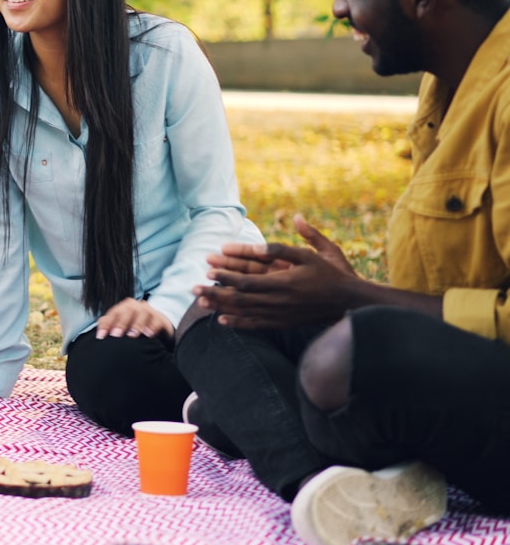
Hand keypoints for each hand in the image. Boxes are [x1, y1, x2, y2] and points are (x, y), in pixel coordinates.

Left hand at [95, 297, 173, 339]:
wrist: (157, 326)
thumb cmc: (135, 326)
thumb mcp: (122, 326)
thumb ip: (110, 326)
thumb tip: (99, 334)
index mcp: (123, 307)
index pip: (113, 313)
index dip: (106, 324)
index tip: (101, 336)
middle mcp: (135, 307)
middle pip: (127, 310)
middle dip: (120, 323)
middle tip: (116, 335)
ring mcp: (148, 311)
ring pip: (142, 313)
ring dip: (136, 324)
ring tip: (132, 335)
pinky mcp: (160, 319)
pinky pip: (156, 320)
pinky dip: (152, 327)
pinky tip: (148, 335)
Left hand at [195, 217, 371, 328]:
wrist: (351, 303)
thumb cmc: (335, 275)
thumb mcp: (320, 253)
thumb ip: (301, 240)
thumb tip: (292, 219)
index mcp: (286, 282)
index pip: (249, 280)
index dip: (227, 276)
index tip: (208, 270)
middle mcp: (280, 300)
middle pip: (240, 298)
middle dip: (215, 293)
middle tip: (193, 288)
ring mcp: (282, 314)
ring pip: (245, 312)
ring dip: (221, 307)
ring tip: (200, 303)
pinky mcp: (284, 323)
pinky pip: (257, 325)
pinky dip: (239, 323)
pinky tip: (222, 320)